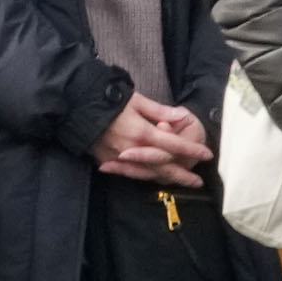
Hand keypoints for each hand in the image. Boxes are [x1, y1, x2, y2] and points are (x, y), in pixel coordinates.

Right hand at [90, 94, 211, 183]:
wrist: (75, 105)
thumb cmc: (108, 98)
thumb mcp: (135, 100)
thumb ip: (159, 110)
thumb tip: (181, 116)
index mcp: (142, 132)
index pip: (173, 145)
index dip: (191, 150)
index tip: (206, 154)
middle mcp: (134, 150)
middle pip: (164, 166)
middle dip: (183, 174)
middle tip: (198, 182)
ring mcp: (120, 158)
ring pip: (149, 174)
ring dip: (166, 179)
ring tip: (180, 182)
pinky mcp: (107, 161)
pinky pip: (131, 173)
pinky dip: (144, 177)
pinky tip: (154, 178)